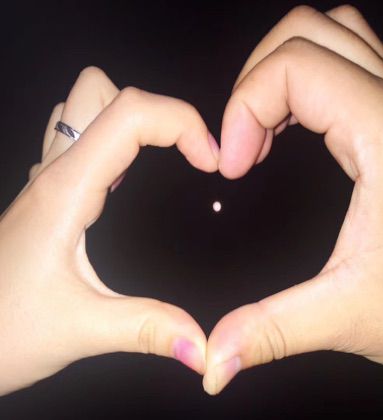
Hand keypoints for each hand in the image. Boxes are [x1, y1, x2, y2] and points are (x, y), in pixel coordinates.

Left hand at [0, 67, 218, 394]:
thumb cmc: (2, 332)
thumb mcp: (81, 331)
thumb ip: (148, 331)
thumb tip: (204, 347)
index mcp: (66, 190)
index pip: (130, 114)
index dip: (182, 122)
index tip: (211, 160)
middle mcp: (54, 173)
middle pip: (103, 92)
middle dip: (155, 111)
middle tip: (187, 154)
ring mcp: (46, 180)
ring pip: (85, 108)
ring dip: (130, 121)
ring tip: (164, 159)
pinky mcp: (47, 196)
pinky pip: (78, 140)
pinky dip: (113, 142)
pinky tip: (127, 179)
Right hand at [204, 5, 382, 394]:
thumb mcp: (350, 316)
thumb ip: (273, 331)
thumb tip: (215, 359)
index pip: (293, 67)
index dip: (242, 107)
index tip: (231, 165)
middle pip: (307, 32)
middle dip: (254, 82)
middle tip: (240, 143)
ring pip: (332, 35)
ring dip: (282, 72)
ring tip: (261, 129)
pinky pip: (344, 64)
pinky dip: (303, 84)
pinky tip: (290, 131)